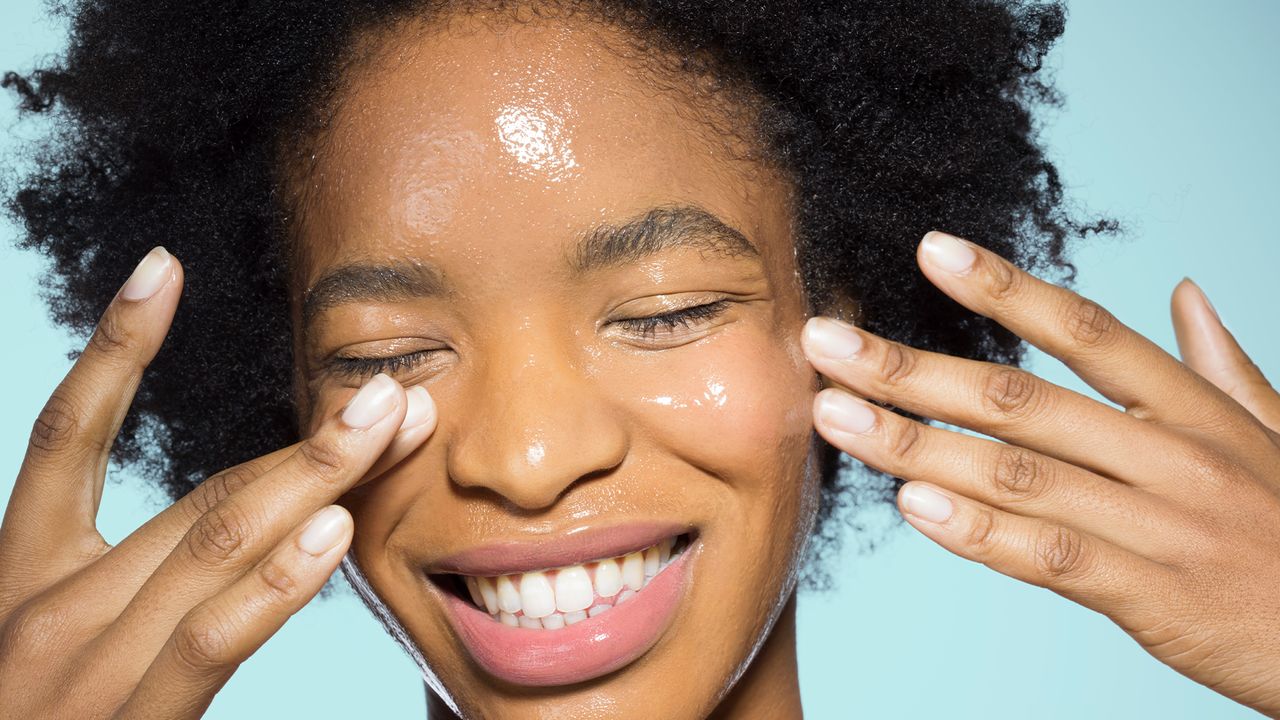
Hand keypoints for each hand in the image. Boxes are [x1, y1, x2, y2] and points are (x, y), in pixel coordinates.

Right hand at [0, 247, 436, 718]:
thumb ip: (131, 583)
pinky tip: (333, 529)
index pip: (65, 434)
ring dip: (317, 476)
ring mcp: (85, 667)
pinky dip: (276, 580)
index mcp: (23, 573)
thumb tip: (241, 524)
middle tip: (388, 386)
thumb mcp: (59, 640)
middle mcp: (49, 607)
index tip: (161, 267)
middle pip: (198, 494)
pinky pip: (212, 638)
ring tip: (389, 423)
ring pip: (217, 543)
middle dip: (306, 438)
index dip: (113, 347)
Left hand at [802, 232, 1279, 716]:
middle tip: (824, 342)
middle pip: (1020, 399)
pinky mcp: (1149, 593)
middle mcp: (1169, 452)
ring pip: (1016, 474)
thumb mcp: (1273, 435)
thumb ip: (1221, 363)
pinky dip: (977, 531)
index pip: (1084, 329)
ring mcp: (1158, 522)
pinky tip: (911, 505)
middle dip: (911, 367)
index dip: (1003, 288)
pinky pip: (1048, 555)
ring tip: (833, 416)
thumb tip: (1184, 290)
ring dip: (914, 442)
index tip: (927, 250)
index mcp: (1191, 406)